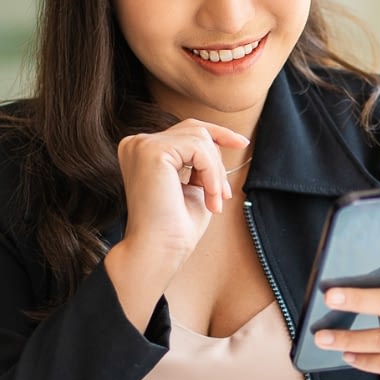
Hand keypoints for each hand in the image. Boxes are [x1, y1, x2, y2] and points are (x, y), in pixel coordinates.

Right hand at [116, 119, 250, 276]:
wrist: (160, 250)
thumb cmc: (176, 227)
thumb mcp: (193, 185)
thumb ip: (200, 162)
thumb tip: (219, 140)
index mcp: (142, 151)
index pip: (186, 130)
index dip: (218, 134)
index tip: (243, 142)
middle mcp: (136, 144)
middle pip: (195, 129)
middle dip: (218, 159)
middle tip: (225, 194)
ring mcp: (141, 145)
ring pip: (200, 139)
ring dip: (216, 173)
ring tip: (216, 201)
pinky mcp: (151, 150)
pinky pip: (198, 148)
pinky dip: (212, 173)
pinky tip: (210, 198)